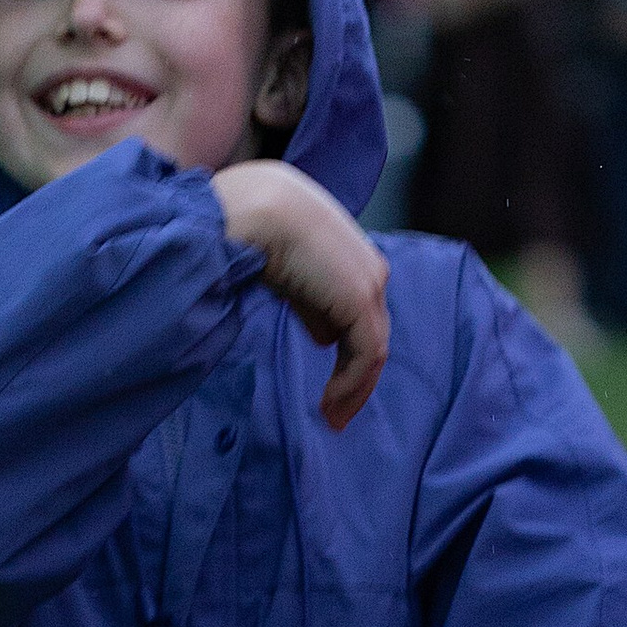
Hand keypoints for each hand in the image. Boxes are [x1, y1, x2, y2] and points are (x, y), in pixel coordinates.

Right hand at [213, 161, 390, 429]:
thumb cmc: (254, 226)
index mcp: (349, 253)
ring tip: (332, 418)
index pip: (358, 311)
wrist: (255, 208)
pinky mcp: (361, 302)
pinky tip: (329, 405)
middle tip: (334, 413)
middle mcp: (369, 267)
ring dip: (353, 388)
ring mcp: (369, 283)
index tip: (329, 385)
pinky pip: (365, 355)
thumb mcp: (285, 267)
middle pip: (370, 332)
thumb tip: (324, 336)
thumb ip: (308, 300)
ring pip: (371, 348)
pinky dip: (350, 385)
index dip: (346, 350)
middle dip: (355, 376)